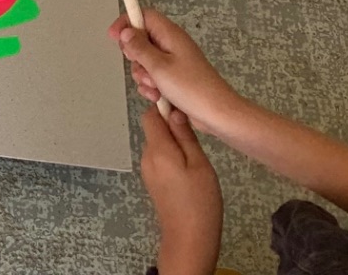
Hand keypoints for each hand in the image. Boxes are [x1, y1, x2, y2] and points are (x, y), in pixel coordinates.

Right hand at [109, 9, 244, 134]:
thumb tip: (125, 31)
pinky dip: (151, 86)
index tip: (113, 37)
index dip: (127, 22)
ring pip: (144, 61)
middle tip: (143, 68)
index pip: (143, 15)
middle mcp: (171, 45)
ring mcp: (173, 62)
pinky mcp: (174, 79)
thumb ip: (139, 48)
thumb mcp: (159, 66)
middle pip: (140, 40)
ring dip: (143, 76)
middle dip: (135, 57)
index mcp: (170, 35)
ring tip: (155, 88)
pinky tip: (157, 97)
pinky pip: (153, 77)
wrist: (217, 114)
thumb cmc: (190, 87)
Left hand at [141, 106, 222, 274]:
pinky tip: (189, 170)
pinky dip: (172, 157)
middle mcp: (147, 157)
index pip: (150, 115)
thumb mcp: (200, 165)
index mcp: (157, 149)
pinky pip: (160, 159)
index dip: (164, 108)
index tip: (184, 110)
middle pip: (154, 129)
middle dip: (172, 127)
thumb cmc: (199, 201)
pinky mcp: (153, 182)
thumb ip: (185, 137)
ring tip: (196, 155)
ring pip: (158, 145)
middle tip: (196, 136)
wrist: (189, 239)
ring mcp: (148, 171)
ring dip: (174, 143)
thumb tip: (175, 112)